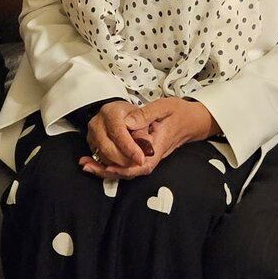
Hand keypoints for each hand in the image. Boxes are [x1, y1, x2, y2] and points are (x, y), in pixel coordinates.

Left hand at [81, 98, 216, 178]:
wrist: (192, 120)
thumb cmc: (179, 112)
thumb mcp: (165, 107)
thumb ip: (146, 114)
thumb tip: (128, 122)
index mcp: (157, 145)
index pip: (142, 164)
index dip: (124, 168)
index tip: (108, 165)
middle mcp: (152, 155)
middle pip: (130, 171)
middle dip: (108, 171)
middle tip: (87, 166)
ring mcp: (148, 156)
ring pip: (127, 170)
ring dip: (106, 170)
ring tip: (86, 165)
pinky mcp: (143, 155)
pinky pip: (126, 164)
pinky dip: (110, 164)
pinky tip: (94, 161)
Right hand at [81, 101, 152, 173]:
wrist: (122, 116)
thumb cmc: (133, 116)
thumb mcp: (145, 113)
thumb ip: (145, 119)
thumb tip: (138, 130)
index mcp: (111, 113)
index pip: (118, 134)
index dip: (130, 149)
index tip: (140, 159)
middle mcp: (98, 123)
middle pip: (108, 148)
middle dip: (124, 160)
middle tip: (138, 164)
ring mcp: (92, 135)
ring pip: (103, 157)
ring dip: (119, 165)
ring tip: (133, 162)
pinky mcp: (92, 145)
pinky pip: (99, 161)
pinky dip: (112, 167)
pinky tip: (121, 166)